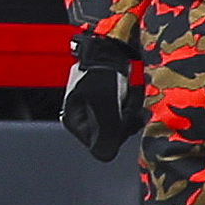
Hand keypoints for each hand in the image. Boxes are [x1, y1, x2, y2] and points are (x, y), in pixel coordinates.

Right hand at [59, 30, 142, 162]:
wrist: (109, 47)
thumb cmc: (101, 73)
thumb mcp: (103, 106)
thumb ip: (106, 135)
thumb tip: (105, 158)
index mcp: (73, 122)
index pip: (99, 144)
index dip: (116, 135)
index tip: (123, 119)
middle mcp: (82, 117)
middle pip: (111, 134)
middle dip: (125, 122)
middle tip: (129, 105)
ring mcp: (95, 109)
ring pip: (119, 123)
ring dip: (130, 112)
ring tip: (129, 95)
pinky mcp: (108, 100)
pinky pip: (123, 112)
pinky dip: (130, 104)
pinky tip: (131, 93)